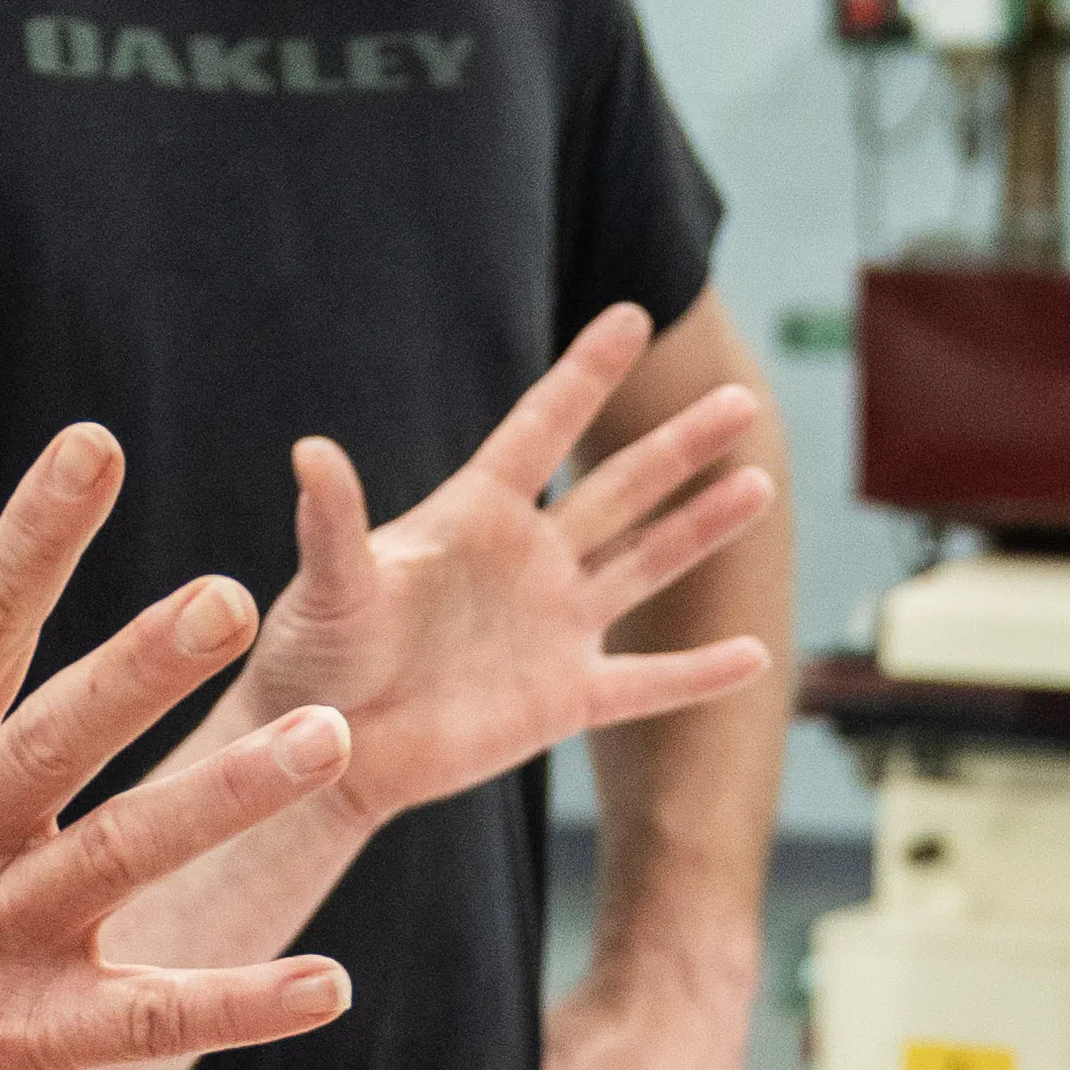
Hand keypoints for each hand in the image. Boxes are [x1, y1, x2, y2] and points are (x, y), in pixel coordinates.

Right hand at [0, 428, 358, 1069]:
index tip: (93, 446)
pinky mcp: (20, 1041)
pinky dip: (242, 1003)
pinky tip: (328, 985)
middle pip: (62, 730)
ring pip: (127, 851)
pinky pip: (150, 1018)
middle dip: (146, 662)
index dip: (33, 533)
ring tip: (330, 737)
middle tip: (230, 595)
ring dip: (231, 793)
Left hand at [241, 305, 784, 839]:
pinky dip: (700, 673)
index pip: (540, 430)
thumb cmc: (313, 659)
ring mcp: (553, 628)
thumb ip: (334, 523)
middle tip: (741, 399)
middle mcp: (527, 561)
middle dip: (680, 445)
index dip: (586, 374)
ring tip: (758, 486)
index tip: (631, 316)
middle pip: (619, 490)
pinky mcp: (564, 700)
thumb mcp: (328, 589)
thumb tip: (310, 450)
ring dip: (702, 528)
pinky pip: (645, 684)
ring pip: (645, 567)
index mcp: (474, 517)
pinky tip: (758, 656)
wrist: (324, 752)